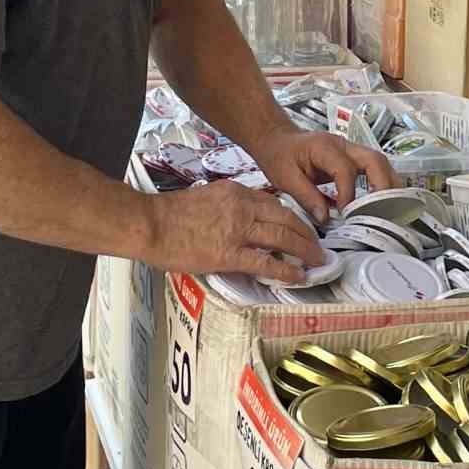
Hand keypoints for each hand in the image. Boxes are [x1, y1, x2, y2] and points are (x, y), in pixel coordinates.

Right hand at [143, 180, 323, 284]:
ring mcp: (238, 230)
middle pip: (286, 218)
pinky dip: (286, 269)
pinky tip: (298, 276)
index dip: (293, 217)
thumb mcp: (207, 197)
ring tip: (317, 261)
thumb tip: (242, 222)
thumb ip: (228, 206)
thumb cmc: (171, 214)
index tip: (301, 228)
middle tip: (317, 246)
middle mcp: (243, 207)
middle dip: (306, 233)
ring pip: (283, 237)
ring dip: (304, 250)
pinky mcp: (230, 253)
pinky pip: (266, 262)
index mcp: (236, 192)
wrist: (150, 224)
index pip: (274, 204)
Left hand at [248, 128, 397, 224]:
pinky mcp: (352, 157)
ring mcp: (350, 149)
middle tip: (380, 211)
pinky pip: (373, 167)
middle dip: (381, 185)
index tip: (345, 214)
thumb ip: (306, 197)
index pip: (345, 169)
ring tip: (386, 208)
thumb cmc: (278, 155)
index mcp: (323, 148)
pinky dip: (380, 182)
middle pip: (374, 160)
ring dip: (386, 183)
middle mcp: (342, 145)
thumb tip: (326, 219)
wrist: (276, 139)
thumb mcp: (285, 178)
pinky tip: (379, 201)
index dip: (348, 194)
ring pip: (379, 162)